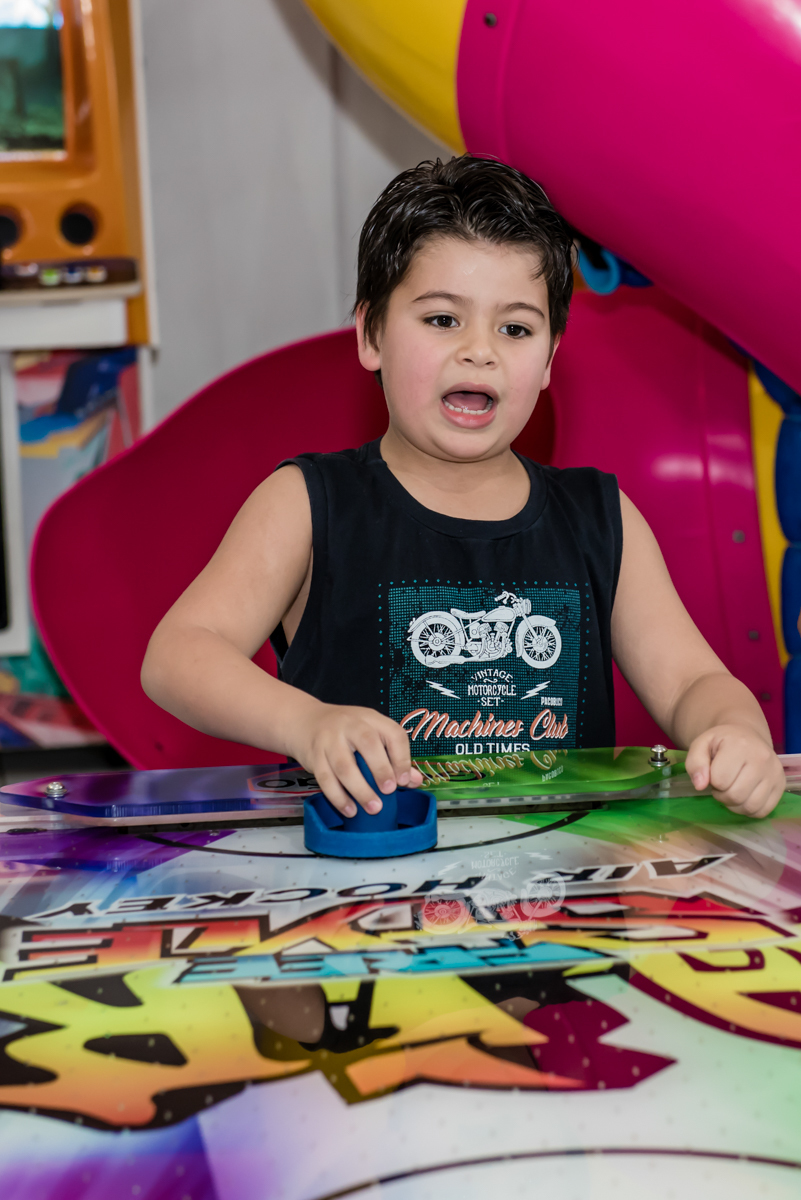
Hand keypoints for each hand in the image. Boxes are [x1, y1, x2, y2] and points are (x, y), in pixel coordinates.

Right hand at [289, 702, 422, 815]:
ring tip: (373, 808)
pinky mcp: (314, 755)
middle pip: (368, 744)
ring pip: (345, 766)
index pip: (393, 734)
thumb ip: (393, 757)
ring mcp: (330, 739)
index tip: (405, 780)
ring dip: (360, 790)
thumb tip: (415, 781)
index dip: (402, 758)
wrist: (306, 721)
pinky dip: (338, 797)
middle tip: (388, 791)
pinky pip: (325, 779)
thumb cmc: (346, 731)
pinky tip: (350, 809)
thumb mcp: (372, 734)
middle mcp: (350, 725)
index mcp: (371, 719)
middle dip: (381, 770)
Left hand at [685, 724, 784, 817]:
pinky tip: (744, 796)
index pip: (720, 780)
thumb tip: (700, 786)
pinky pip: (762, 811)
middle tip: (721, 783)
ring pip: (750, 807)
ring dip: (735, 805)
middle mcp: (762, 758)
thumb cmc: (722, 743)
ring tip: (732, 790)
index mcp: (740, 745)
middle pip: (735, 796)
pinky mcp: (781, 785)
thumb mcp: (701, 745)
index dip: (712, 781)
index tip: (714, 772)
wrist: (746, 735)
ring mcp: (774, 773)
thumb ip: (695, 763)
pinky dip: (749, 810)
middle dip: (722, 794)